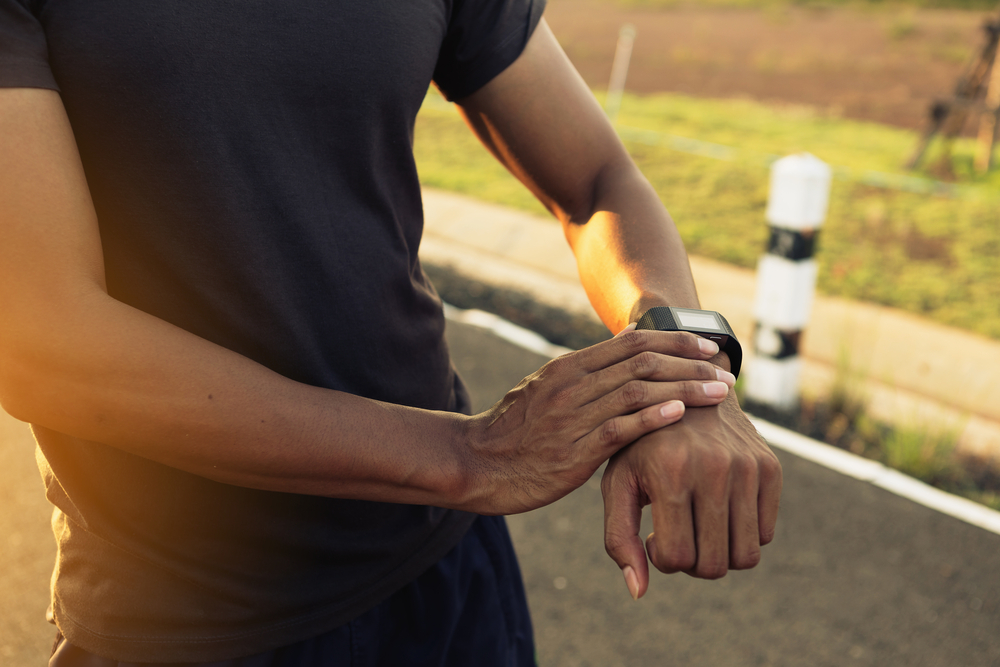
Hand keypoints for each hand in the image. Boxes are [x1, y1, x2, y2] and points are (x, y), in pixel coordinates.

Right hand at [461, 329, 735, 515]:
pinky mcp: (574, 451)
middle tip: (726, 370)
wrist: (478, 462)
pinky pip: (620, 429)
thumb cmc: (515, 431)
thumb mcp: (546, 389)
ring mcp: (573, 416)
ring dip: (686, 389)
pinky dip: (653, 418)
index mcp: (569, 366)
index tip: (709, 345)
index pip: (633, 342)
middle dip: (692, 362)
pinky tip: (681, 415)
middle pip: (644, 361)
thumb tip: (628, 351)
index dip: (676, 340)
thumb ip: (585, 374)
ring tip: (720, 392)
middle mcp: (573, 384)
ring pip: (639, 391)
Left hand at [601, 393, 781, 597]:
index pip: (677, 559)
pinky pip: (765, 534)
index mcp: (670, 473)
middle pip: (715, 565)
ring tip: (697, 527)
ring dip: (720, 554)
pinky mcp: (770, 467)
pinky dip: (741, 534)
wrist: (684, 389)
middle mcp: (714, 469)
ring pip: (746, 556)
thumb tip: (638, 593)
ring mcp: (747, 467)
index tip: (653, 536)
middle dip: (692, 563)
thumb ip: (619, 538)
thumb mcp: (618, 483)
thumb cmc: (640, 445)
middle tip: (677, 536)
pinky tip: (718, 509)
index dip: (663, 559)